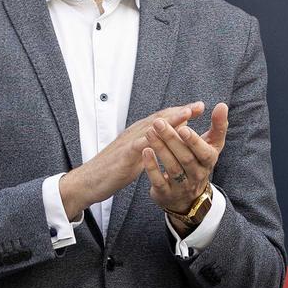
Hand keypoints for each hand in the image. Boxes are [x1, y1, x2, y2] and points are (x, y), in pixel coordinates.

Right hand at [59, 102, 205, 218]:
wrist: (89, 181)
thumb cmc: (114, 169)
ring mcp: (128, 142)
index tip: (199, 108)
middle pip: (160, 119)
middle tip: (199, 106)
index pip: (162, 120)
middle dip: (180, 112)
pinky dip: (152, 140)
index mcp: (139, 134)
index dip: (180, 113)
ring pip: (152, 128)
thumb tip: (165, 140)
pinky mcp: (123, 155)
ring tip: (187, 114)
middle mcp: (134, 133)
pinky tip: (164, 137)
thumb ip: (150, 146)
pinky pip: (139, 146)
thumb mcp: (137, 155)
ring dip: (170, 120)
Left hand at [145, 101, 228, 226]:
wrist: (188, 197)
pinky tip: (145, 151)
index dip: (194, 141)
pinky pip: (159, 180)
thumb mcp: (211, 146)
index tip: (183, 126)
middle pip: (185, 158)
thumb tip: (223, 105)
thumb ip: (218, 126)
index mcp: (208, 161)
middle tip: (158, 122)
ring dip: (160, 149)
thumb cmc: (199, 162)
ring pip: (172, 168)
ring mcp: (182, 186)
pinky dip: (152, 166)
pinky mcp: (166, 193)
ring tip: (150, 132)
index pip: (204, 152)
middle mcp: (197, 175)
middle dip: (171, 139)